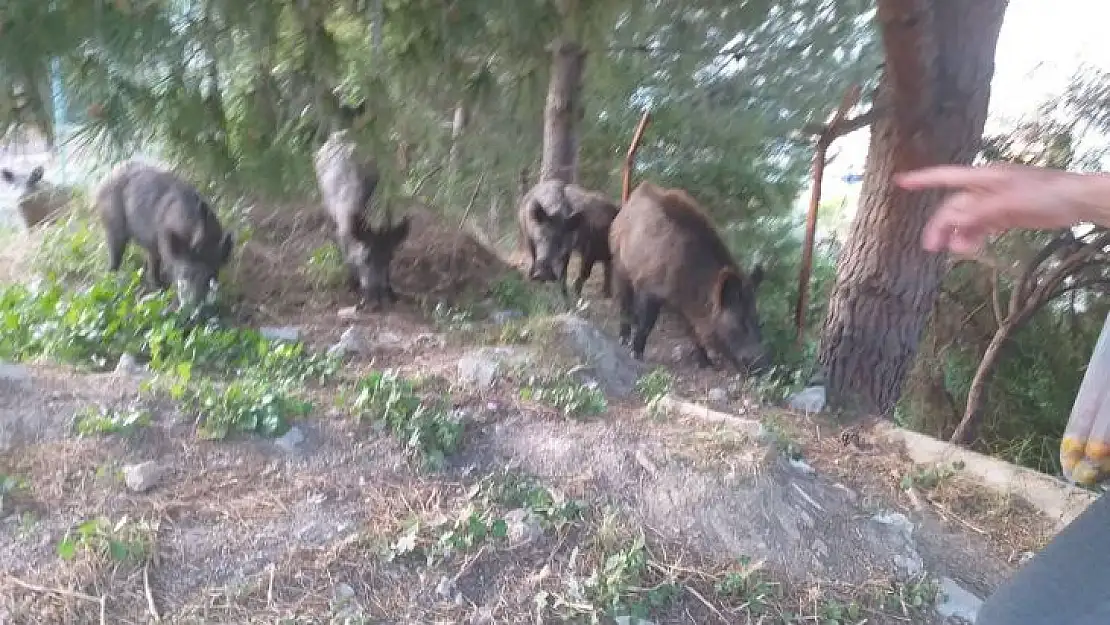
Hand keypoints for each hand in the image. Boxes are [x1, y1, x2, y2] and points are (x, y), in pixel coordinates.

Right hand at [895, 163, 1103, 255]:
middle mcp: (985, 188)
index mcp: (983, 178)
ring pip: (966, 219)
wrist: (1075, 200)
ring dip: (957, 235)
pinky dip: (973, 237)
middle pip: (953, 206)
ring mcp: (994, 201)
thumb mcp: (1009, 203)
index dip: (922, 180)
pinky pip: (981, 226)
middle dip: (940, 225)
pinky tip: (970, 248)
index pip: (945, 177)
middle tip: (931, 247)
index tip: (900, 182)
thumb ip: (979, 211)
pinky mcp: (1005, 214)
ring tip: (956, 252)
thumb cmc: (1045, 194)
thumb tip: (951, 220)